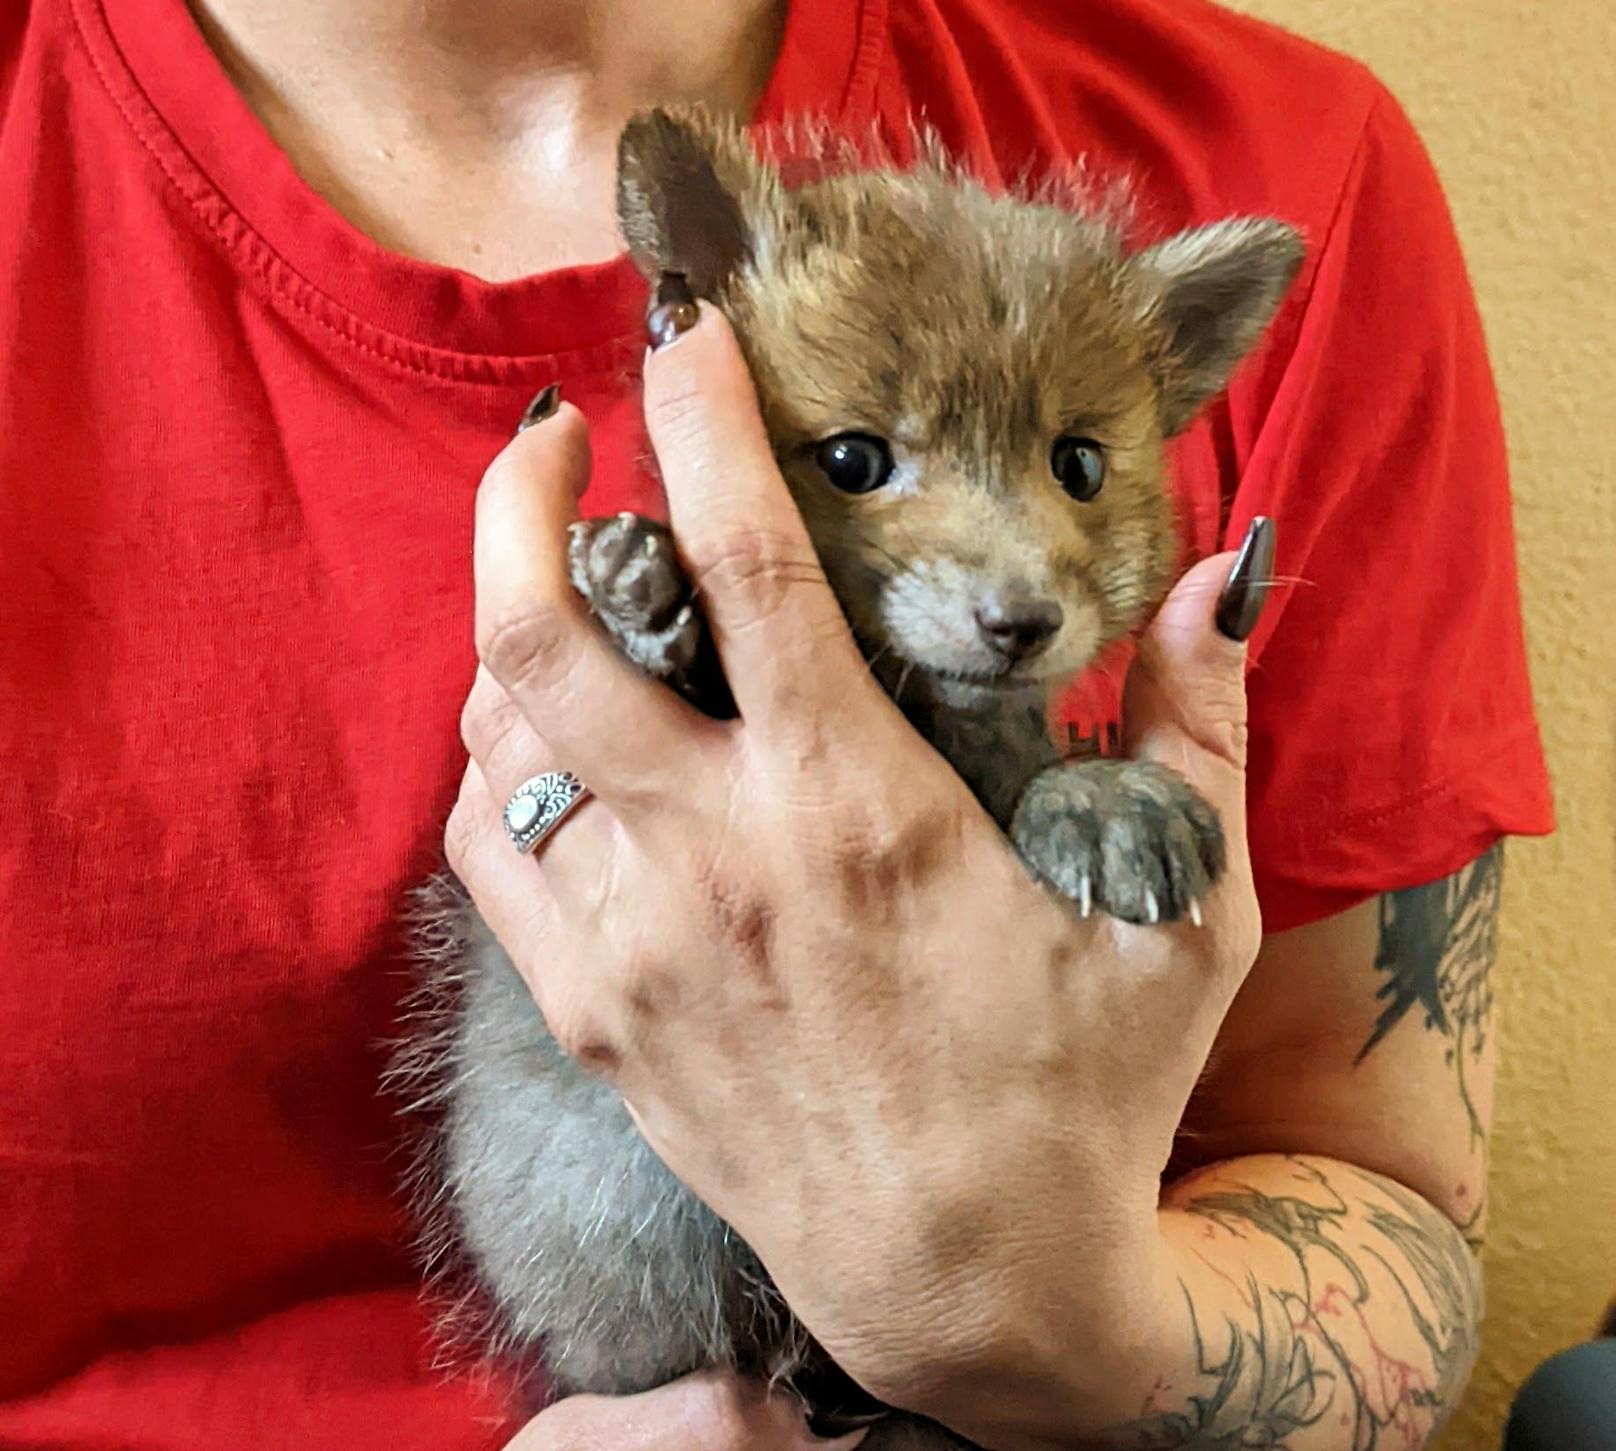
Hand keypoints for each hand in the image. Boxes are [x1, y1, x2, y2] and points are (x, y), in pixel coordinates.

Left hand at [449, 303, 1262, 1439]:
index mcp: (860, 811)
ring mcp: (634, 947)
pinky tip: (550, 745)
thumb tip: (1223, 572)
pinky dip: (498, 771)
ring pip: (495, 744)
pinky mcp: (594, 1017)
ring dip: (508, 636)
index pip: (746, 567)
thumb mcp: (1182, 907)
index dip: (704, 423)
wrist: (967, 1285)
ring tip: (563, 588)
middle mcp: (718, 863)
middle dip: (516, 504)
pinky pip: (488, 856)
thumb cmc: (1081, 1095)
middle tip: (552, 441)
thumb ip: (1195, 725)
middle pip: (542, 640)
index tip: (685, 338)